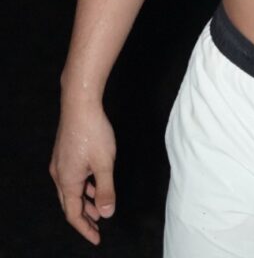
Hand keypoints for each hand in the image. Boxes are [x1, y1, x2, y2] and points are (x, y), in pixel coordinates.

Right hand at [49, 101, 115, 243]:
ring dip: (85, 201)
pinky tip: (95, 182)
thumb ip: (106, 190)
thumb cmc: (94, 132)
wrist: (80, 104)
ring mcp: (59, 163)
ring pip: (71, 190)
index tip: (97, 238)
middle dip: (84, 218)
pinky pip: (72, 177)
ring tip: (99, 208)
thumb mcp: (105, 163)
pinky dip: (83, 185)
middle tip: (97, 228)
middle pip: (70, 204)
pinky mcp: (63, 153)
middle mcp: (59, 175)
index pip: (73, 214)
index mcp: (67, 181)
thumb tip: (106, 213)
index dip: (86, 229)